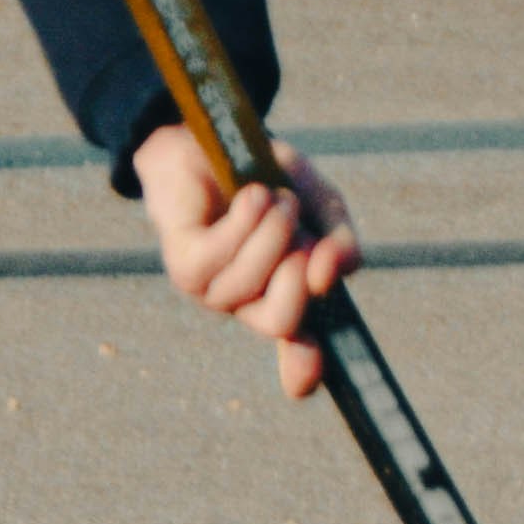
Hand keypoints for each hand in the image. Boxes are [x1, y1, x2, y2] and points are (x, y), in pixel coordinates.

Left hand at [135, 123, 356, 400]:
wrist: (213, 138)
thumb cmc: (268, 178)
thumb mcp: (321, 207)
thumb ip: (339, 244)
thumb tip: (326, 279)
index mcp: (283, 296)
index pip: (297, 346)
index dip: (303, 367)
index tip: (300, 385)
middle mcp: (245, 302)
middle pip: (282, 321)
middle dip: (300, 267)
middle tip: (296, 224)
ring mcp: (210, 288)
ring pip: (253, 282)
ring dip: (274, 227)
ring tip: (270, 196)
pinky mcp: (184, 264)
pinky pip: (222, 255)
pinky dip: (246, 217)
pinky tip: (250, 195)